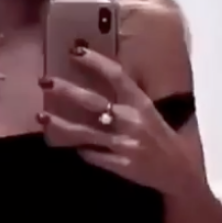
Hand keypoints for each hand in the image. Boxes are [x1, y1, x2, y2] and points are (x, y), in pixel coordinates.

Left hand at [37, 46, 188, 193]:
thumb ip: (126, 96)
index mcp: (140, 102)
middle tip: (45, 81)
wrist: (180, 171)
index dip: (94, 61)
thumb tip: (100, 75)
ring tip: (41, 116)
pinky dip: (80, 150)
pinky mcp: (120, 165)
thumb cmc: (161, 135)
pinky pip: (92, 156)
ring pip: (85, 133)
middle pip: (93, 102)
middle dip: (67, 91)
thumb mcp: (149, 110)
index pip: (116, 75)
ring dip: (60, 125)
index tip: (73, 51)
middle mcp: (131, 120)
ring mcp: (124, 144)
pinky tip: (66, 145)